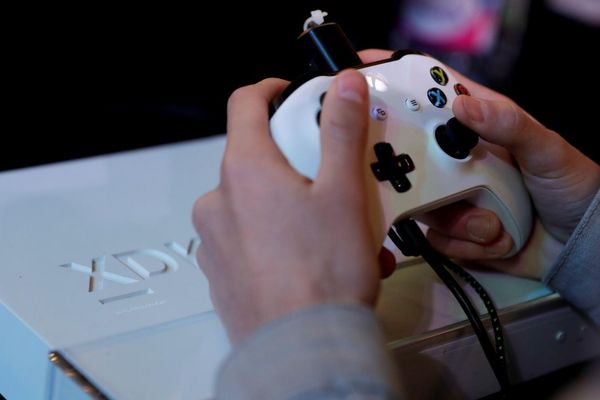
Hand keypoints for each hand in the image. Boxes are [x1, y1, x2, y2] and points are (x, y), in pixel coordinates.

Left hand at [192, 71, 381, 343]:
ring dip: (295, 208)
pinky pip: (251, 242)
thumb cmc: (324, 269)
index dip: (270, 90)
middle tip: (336, 181)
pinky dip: (282, 242)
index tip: (293, 93)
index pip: (244, 104)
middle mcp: (218, 201)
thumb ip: (340, 131)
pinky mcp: (220, 275)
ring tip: (340, 236)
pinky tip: (317, 264)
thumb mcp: (344, 192)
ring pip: (256, 204)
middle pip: (255, 158)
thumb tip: (342, 83)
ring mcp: (214, 241)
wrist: (302, 350)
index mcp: (244, 170)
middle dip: (297, 162)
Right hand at [362, 50, 599, 277]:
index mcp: (474, 125)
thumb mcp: (546, 149)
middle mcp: (453, 159)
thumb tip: (462, 106)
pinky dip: (466, 243)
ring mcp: (450, 195)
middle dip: (415, 176)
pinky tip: (496, 237)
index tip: (370, 95)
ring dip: (459, 220)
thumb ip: (508, 124)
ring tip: (493, 223)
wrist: (576, 245)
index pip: (428, 97)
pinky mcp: (451, 230)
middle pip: (406, 155)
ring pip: (419, 203)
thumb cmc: (569, 185)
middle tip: (440, 187)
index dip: (396, 88)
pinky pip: (436, 237)